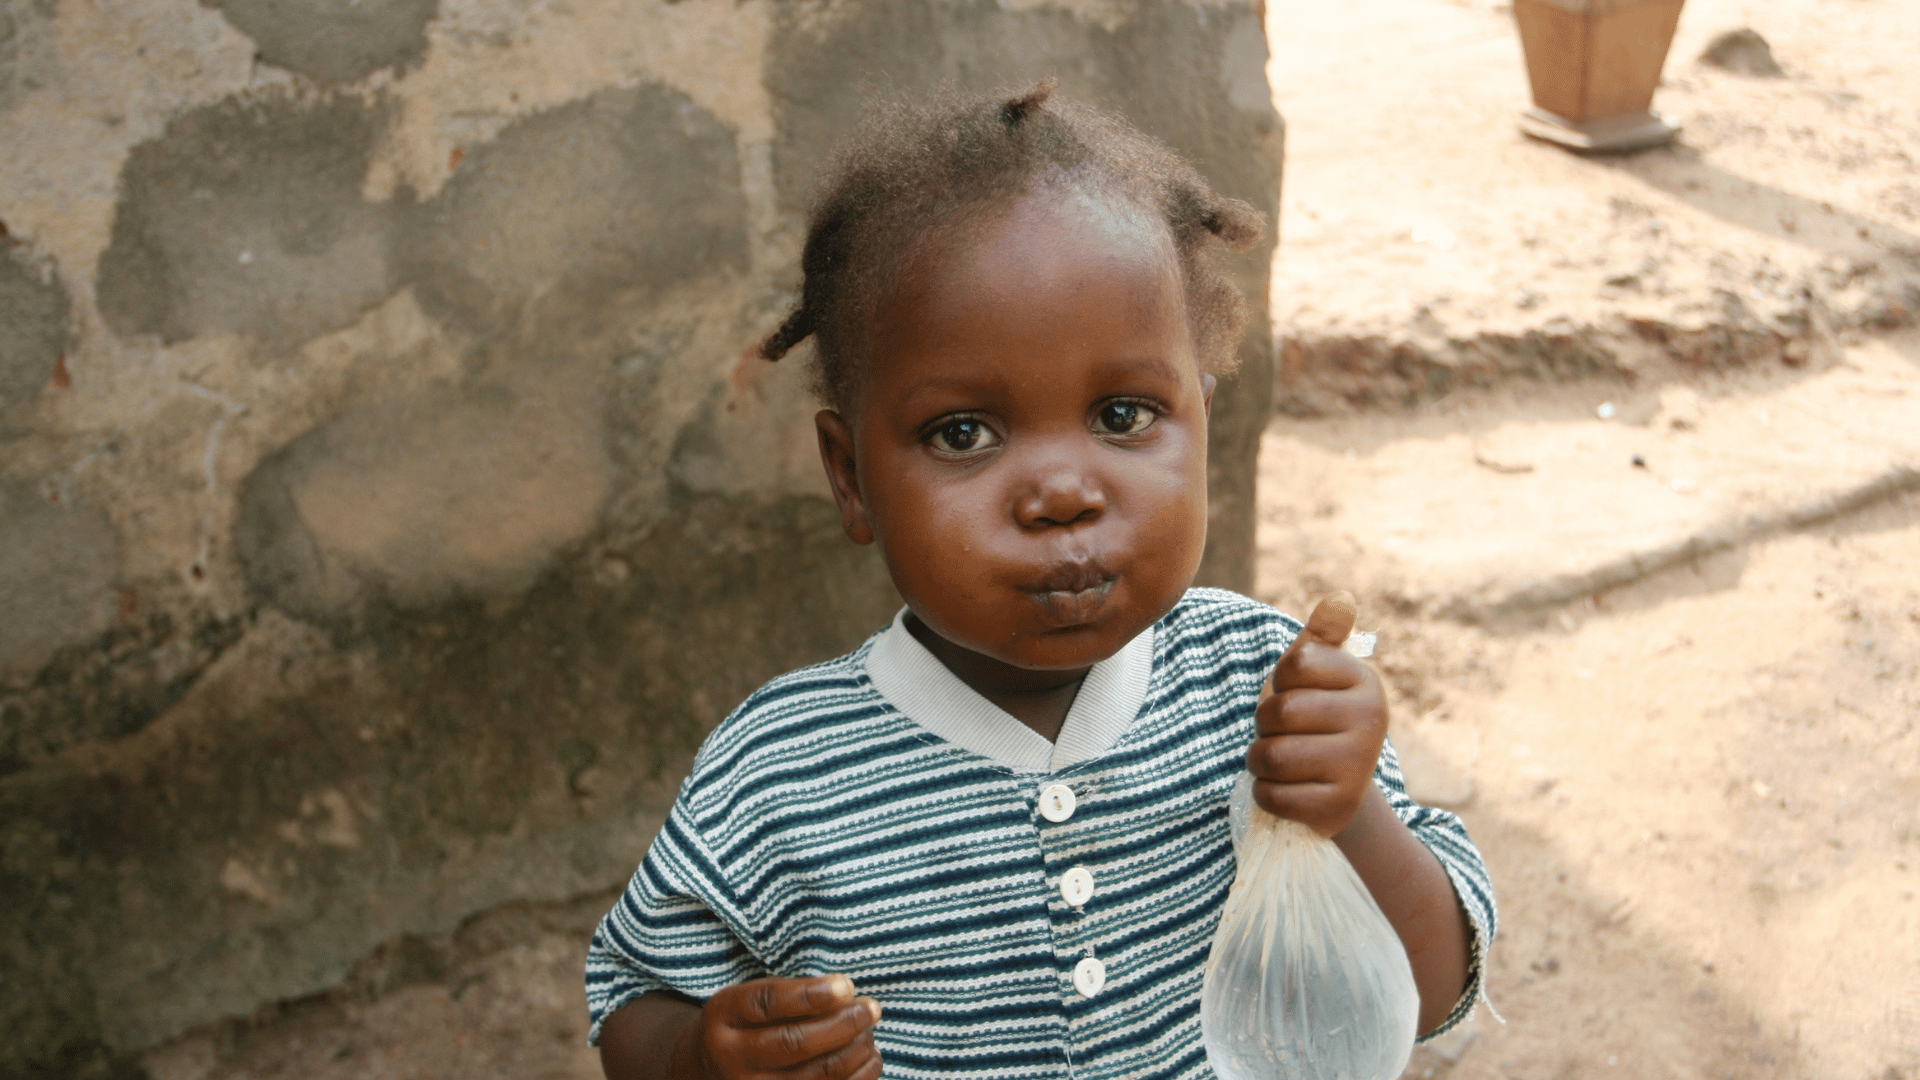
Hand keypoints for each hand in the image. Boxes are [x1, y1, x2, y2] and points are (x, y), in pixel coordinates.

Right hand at [686, 975, 881, 1079]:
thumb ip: (792, 994)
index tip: (847, 986)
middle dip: (842, 1024)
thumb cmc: (747, 1024)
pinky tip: (869, 1056)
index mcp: (723, 1019)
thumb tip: (846, 995)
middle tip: (870, 1008)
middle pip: (793, 1043)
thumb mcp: (753, 998)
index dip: (810, 995)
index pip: (767, 1003)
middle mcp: (733, 1061)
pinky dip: (859, 1075)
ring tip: (869, 1029)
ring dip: (855, 1049)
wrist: (716, 1068)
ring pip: (816, 1074)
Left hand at [1246, 591, 1388, 837]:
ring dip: (1259, 761)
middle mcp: (1372, 721)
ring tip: (1278, 761)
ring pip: (1273, 757)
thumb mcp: (1317, 677)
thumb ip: (1321, 638)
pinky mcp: (1338, 808)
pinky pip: (1273, 796)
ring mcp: (1358, 767)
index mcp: (1365, 681)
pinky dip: (1265, 795)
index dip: (1280, 682)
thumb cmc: (1315, 720)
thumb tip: (1340, 599)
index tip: (1296, 695)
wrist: (1336, 788)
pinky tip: (1286, 791)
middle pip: (1281, 712)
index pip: (1296, 663)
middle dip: (1264, 726)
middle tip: (1282, 734)